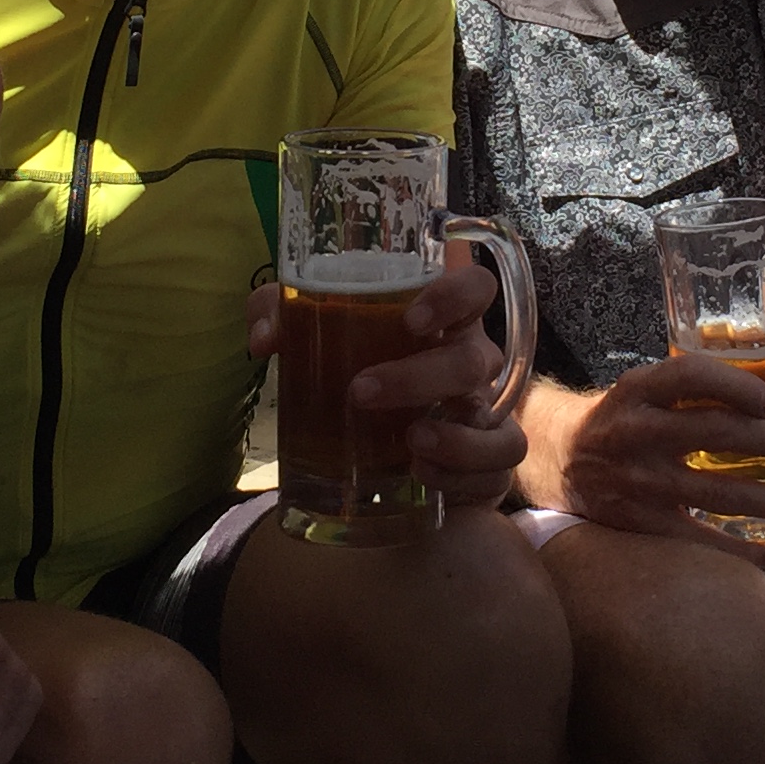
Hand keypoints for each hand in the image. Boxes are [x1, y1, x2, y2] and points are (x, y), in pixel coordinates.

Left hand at [249, 251, 524, 506]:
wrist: (371, 449)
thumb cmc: (355, 371)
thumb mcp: (311, 335)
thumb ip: (281, 316)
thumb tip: (266, 339)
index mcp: (443, 324)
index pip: (475, 289)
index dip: (455, 297)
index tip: (411, 319)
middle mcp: (474, 366)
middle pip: (474, 361)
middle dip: (419, 378)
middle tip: (360, 391)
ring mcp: (486, 419)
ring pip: (498, 424)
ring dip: (458, 438)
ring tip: (411, 444)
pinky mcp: (486, 469)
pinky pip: (495, 473)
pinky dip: (463, 474)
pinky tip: (422, 473)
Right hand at [526, 354, 764, 561]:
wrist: (554, 459)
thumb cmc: (615, 420)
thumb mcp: (640, 390)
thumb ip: (689, 391)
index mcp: (637, 391)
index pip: (691, 377)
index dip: (736, 386)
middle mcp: (634, 433)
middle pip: (715, 434)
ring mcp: (636, 483)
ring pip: (718, 494)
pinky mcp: (637, 524)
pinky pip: (699, 543)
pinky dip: (743, 551)